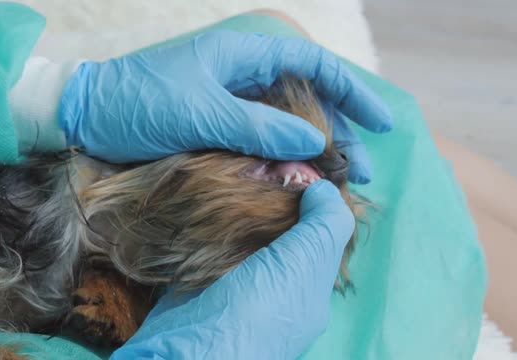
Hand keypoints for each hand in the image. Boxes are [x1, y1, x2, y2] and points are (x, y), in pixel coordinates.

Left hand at [59, 30, 391, 183]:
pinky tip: (300, 181)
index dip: (352, 91)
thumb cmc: (138, 103)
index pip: (314, 64)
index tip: (380, 123)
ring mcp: (235, 103)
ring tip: (338, 181)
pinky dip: (286, 160)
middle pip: (309, 98)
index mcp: (245, 54)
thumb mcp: (200, 112)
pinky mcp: (223, 127)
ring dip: (315, 150)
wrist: (87, 117)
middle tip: (360, 170)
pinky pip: (266, 141)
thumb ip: (259, 125)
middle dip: (339, 131)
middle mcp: (246, 75)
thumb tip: (316, 139)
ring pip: (290, 123)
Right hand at [110, 180, 354, 358]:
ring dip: (244, 205)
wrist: (190, 351)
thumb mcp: (305, 263)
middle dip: (275, 197)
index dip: (313, 199)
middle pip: (281, 231)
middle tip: (266, 160)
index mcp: (310, 288)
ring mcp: (238, 287)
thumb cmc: (258, 306)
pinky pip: (214, 243)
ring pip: (247, 235)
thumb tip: (326, 189)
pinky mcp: (202, 282)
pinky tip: (212, 192)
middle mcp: (278, 289)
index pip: (318, 235)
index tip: (299, 163)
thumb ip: (324, 225)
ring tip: (241, 167)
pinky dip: (214, 219)